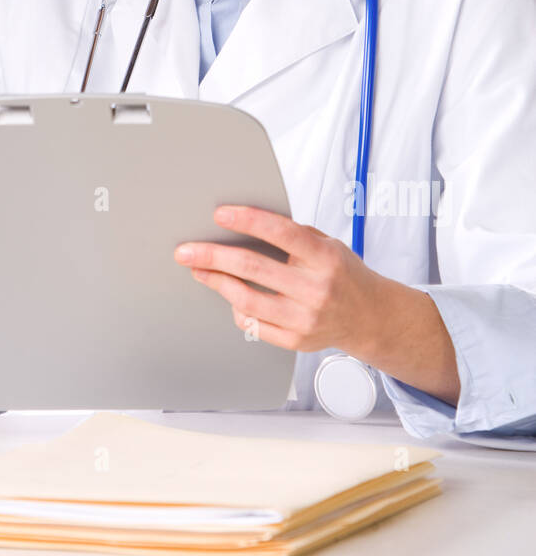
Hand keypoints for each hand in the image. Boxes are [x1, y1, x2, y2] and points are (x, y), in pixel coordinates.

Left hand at [173, 205, 383, 357]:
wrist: (369, 316)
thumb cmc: (343, 274)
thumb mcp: (328, 244)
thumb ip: (293, 235)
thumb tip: (246, 222)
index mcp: (325, 258)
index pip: (282, 233)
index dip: (248, 221)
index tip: (220, 214)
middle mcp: (316, 289)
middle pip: (253, 269)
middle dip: (212, 257)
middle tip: (186, 250)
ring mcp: (305, 318)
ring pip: (247, 300)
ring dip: (216, 282)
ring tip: (200, 270)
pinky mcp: (296, 341)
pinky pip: (253, 325)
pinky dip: (236, 308)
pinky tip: (229, 295)